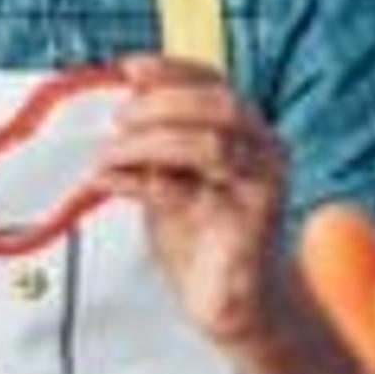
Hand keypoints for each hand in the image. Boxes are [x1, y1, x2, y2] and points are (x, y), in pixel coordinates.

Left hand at [87, 55, 297, 350]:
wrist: (233, 304)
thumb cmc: (204, 241)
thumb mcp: (172, 180)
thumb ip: (153, 148)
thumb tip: (115, 110)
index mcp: (247, 133)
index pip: (214, 84)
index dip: (172, 70)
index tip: (129, 68)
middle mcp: (264, 152)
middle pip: (220, 106)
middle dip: (162, 103)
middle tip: (119, 119)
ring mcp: (263, 187)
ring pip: (210, 144)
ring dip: (150, 142)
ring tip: (110, 153)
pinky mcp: (251, 224)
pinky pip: (192, 193)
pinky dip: (141, 182)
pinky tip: (110, 180)